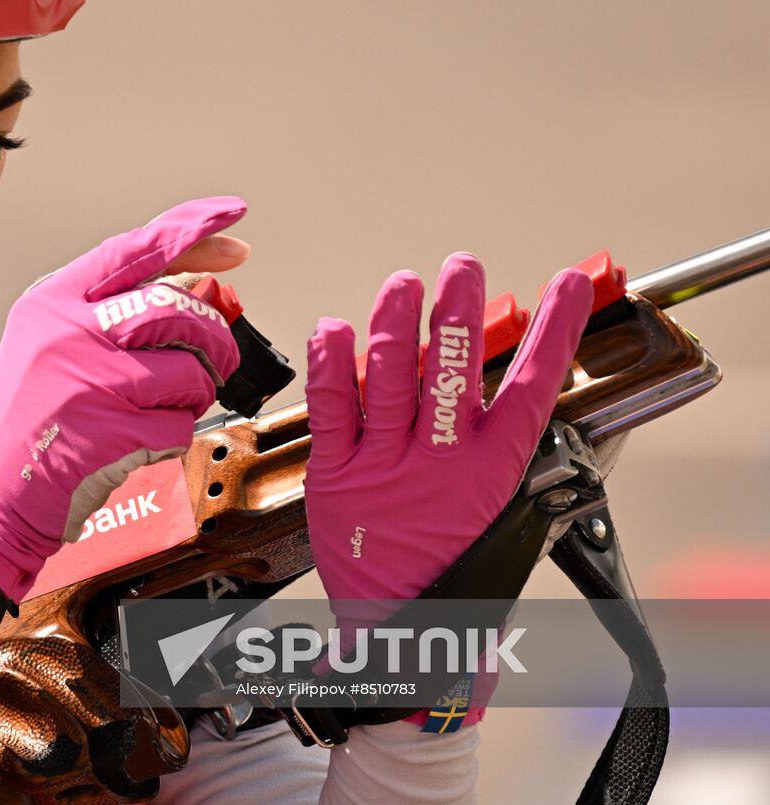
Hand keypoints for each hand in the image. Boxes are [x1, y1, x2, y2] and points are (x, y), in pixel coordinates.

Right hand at [0, 198, 248, 600]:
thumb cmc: (31, 412)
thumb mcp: (51, 338)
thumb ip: (116, 307)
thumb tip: (206, 285)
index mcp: (53, 300)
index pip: (136, 248)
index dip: (192, 228)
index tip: (234, 214)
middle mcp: (69, 332)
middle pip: (177, 309)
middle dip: (211, 336)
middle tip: (212, 357)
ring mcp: (91, 383)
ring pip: (190, 369)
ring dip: (191, 392)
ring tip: (154, 406)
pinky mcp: (112, 433)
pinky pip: (180, 423)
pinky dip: (171, 435)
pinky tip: (134, 441)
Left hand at [303, 254, 590, 717]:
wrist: (399, 633)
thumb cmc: (449, 571)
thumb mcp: (494, 511)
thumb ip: (493, 448)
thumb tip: (501, 387)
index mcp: (491, 473)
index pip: (532, 387)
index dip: (554, 331)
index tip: (569, 284)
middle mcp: (440, 464)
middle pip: (454, 370)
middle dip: (458, 310)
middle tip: (462, 267)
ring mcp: (384, 467)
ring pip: (390, 377)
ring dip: (397, 322)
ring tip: (403, 285)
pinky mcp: (334, 476)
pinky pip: (330, 406)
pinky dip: (330, 362)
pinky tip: (333, 328)